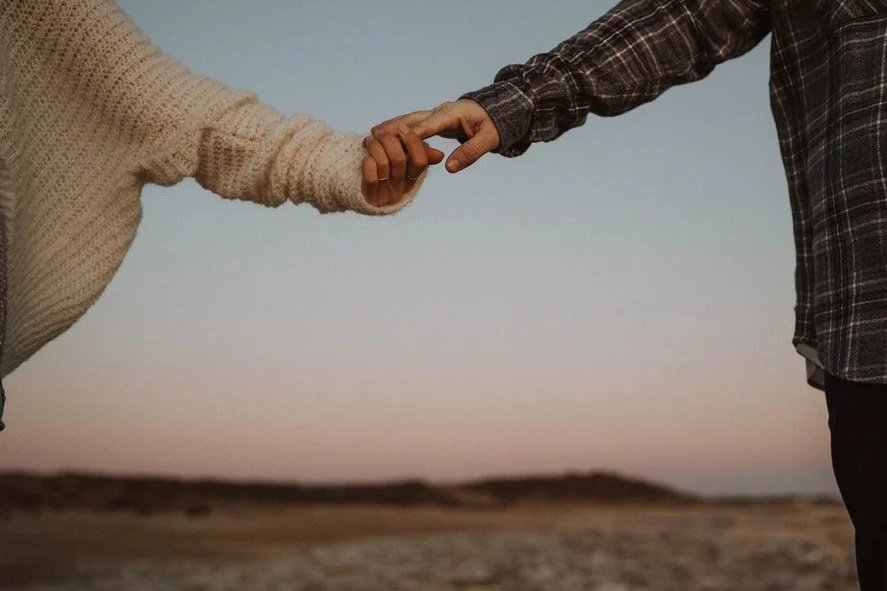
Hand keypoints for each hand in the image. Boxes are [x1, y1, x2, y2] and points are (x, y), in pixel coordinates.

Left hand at [362, 125, 443, 206]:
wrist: (354, 182)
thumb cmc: (380, 167)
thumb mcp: (400, 159)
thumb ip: (416, 154)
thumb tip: (440, 155)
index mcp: (412, 179)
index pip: (420, 161)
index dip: (412, 142)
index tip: (402, 127)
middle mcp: (401, 189)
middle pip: (399, 160)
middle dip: (388, 140)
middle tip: (380, 132)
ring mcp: (385, 195)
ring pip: (383, 165)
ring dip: (375, 147)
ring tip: (370, 140)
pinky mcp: (369, 199)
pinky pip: (371, 179)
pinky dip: (368, 164)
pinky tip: (365, 156)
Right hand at [372, 99, 499, 172]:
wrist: (495, 111)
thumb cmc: (494, 126)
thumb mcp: (489, 140)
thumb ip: (470, 152)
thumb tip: (449, 167)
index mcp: (452, 115)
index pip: (428, 126)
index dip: (410, 134)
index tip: (394, 142)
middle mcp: (441, 112)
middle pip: (413, 120)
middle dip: (394, 127)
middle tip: (374, 134)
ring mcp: (436, 114)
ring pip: (410, 120)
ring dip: (392, 126)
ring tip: (373, 133)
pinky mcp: (434, 119)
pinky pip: (414, 124)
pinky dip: (400, 128)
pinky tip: (386, 134)